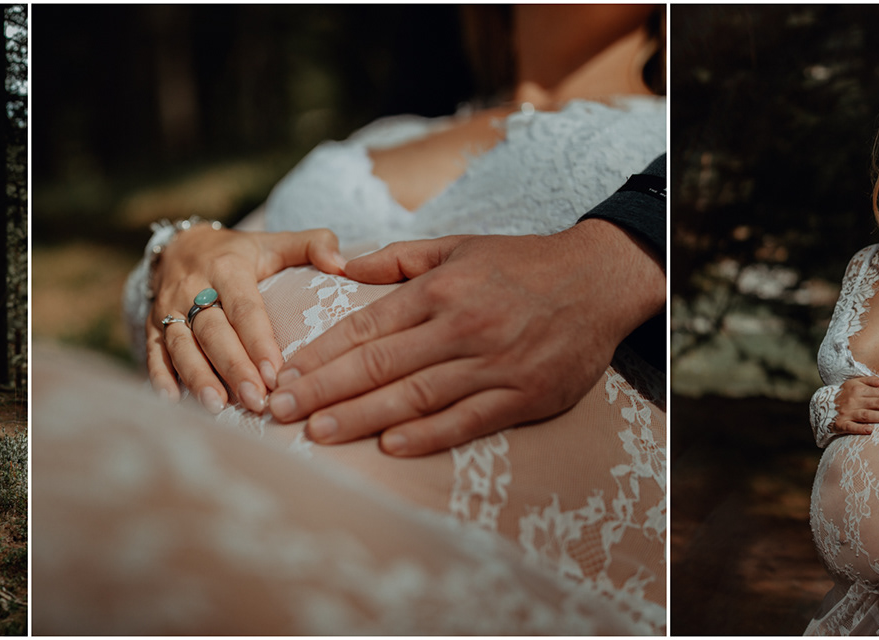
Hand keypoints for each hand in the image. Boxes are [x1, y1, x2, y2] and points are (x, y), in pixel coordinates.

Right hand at [146, 226, 345, 413]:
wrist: (181, 246)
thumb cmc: (239, 254)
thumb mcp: (273, 242)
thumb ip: (312, 244)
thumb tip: (342, 263)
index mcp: (228, 268)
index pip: (245, 308)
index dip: (258, 342)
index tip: (274, 373)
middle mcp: (193, 288)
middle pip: (213, 332)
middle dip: (233, 368)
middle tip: (254, 401)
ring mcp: (169, 309)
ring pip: (181, 345)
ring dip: (198, 378)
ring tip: (216, 408)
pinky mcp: (153, 325)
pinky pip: (154, 352)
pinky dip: (160, 377)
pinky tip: (173, 402)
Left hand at [267, 220, 663, 455]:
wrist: (599, 280)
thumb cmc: (520, 263)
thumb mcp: (457, 246)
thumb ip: (397, 260)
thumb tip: (339, 265)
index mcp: (440, 289)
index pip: (367, 326)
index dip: (321, 352)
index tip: (285, 372)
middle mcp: (462, 327)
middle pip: (380, 365)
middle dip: (323, 389)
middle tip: (280, 410)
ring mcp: (493, 364)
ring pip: (416, 397)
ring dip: (361, 417)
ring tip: (318, 432)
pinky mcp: (523, 395)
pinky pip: (467, 420)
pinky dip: (427, 435)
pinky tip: (389, 446)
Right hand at [832, 376, 878, 435]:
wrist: (821, 405)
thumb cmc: (844, 394)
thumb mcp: (854, 383)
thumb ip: (869, 380)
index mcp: (859, 389)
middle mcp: (855, 400)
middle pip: (878, 403)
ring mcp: (848, 413)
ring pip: (867, 415)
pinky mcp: (841, 424)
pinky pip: (850, 427)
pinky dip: (859, 429)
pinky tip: (869, 431)